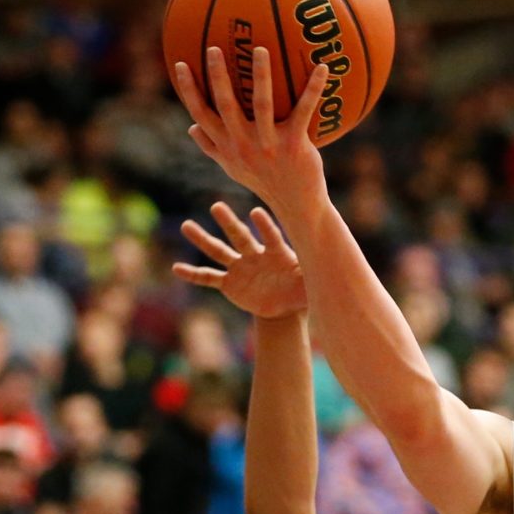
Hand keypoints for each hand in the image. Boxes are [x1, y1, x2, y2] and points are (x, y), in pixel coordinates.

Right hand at [171, 202, 305, 318]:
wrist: (283, 306)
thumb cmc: (299, 292)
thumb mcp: (309, 289)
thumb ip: (316, 281)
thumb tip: (337, 274)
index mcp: (276, 252)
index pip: (271, 236)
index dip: (265, 226)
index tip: (257, 213)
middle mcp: (255, 255)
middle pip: (240, 236)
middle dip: (228, 222)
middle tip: (217, 207)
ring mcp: (240, 267)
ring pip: (219, 251)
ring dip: (203, 239)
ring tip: (186, 226)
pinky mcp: (229, 283)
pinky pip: (208, 278)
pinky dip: (193, 275)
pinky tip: (176, 269)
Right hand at [174, 45, 331, 215]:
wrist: (295, 204)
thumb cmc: (263, 181)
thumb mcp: (233, 167)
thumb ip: (211, 147)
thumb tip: (191, 126)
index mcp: (227, 146)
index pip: (201, 114)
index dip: (189, 90)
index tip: (182, 63)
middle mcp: (243, 144)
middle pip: (225, 105)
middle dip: (218, 76)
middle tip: (215, 48)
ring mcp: (269, 145)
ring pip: (261, 104)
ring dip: (260, 75)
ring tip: (260, 49)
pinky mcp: (294, 144)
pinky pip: (303, 111)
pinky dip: (313, 89)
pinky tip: (320, 67)